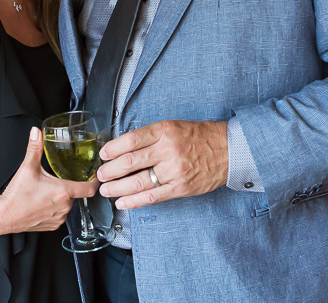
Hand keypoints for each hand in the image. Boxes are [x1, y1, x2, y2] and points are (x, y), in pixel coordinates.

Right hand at [0, 127, 97, 234]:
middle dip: (69, 186)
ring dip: (61, 198)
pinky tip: (44, 203)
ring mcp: (59, 218)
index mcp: (63, 191)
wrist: (4, 216)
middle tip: (57, 179)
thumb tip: (36, 132)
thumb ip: (35, 148)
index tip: (94, 176)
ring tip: (47, 192)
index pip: (89, 188)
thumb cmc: (16, 195)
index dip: (94, 181)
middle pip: (76, 194)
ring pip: (67, 204)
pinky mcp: (53, 226)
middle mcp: (64, 207)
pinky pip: (60, 215)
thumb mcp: (27, 168)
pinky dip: (56, 208)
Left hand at [97, 120, 228, 209]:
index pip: (131, 140)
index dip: (112, 149)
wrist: (227, 149)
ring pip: (137, 182)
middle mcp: (168, 150)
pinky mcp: (180, 188)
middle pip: (130, 163)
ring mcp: (174, 171)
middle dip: (109, 171)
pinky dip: (133, 201)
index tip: (103, 154)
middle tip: (100, 175)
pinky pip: (152, 197)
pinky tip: (122, 202)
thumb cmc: (198, 136)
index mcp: (164, 131)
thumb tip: (122, 148)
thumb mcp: (173, 126)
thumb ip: (150, 136)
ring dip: (117, 188)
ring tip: (106, 190)